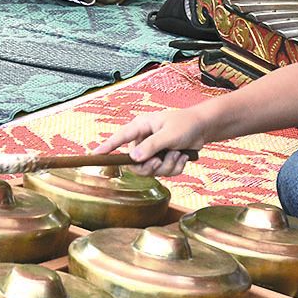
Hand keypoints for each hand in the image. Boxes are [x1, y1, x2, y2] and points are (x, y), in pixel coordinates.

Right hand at [93, 108, 207, 176]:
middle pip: (135, 163)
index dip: (107, 147)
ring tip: (178, 153)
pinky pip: (164, 173)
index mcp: (141, 127)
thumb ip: (151, 146)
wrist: (203, 128)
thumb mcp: (168, 134)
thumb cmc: (185, 125)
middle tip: (160, 160)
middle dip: (151, 166)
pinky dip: (175, 167)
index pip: (120, 138)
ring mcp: (153, 151)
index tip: (95, 154)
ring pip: (151, 171)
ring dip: (168, 165)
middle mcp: (144, 140)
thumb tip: (133, 158)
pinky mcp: (163, 159)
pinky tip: (182, 156)